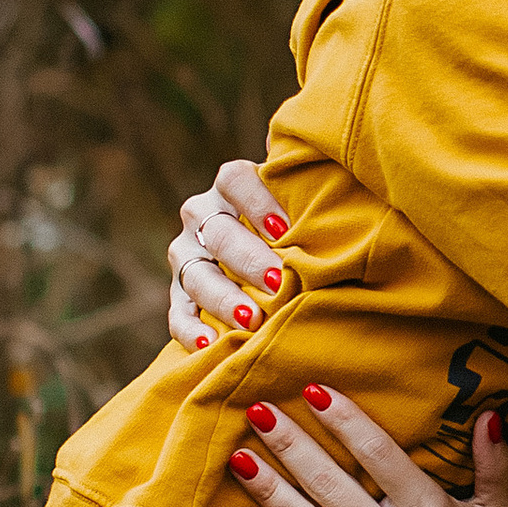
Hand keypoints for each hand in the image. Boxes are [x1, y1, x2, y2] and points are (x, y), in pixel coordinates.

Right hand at [168, 157, 293, 348]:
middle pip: (216, 231)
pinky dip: (190, 329)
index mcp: (231, 185)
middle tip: (279, 279)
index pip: (235, 180)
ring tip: (252, 318)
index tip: (286, 229)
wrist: (270, 252)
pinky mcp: (179, 293)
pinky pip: (176, 312)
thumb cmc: (299, 222)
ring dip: (222, 296)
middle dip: (247, 257)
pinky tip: (211, 345)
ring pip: (195, 273)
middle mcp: (202, 215)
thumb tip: (331, 161)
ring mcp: (186, 255)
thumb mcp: (302, 198)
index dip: (258, 202)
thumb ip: (310, 184)